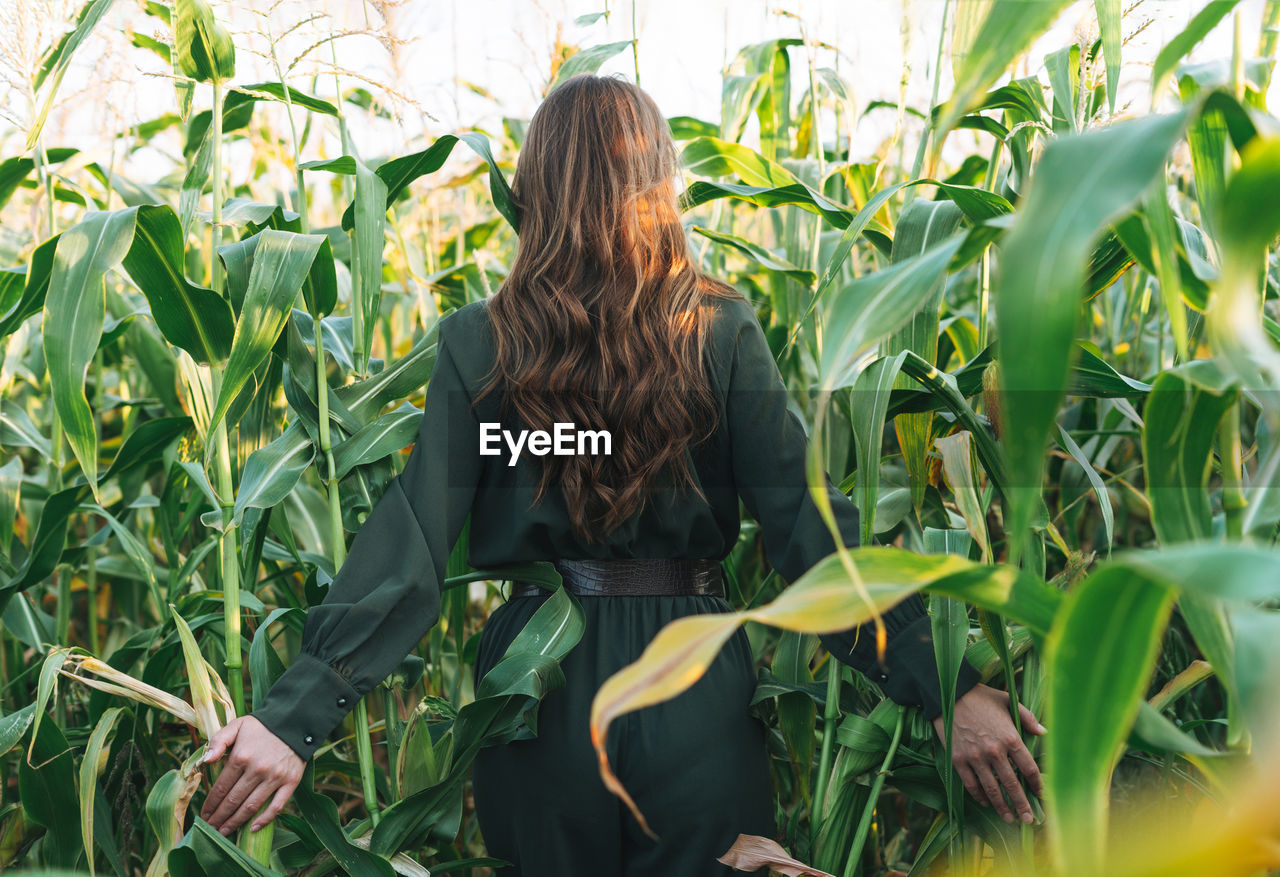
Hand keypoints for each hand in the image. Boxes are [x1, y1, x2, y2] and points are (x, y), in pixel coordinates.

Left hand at [199, 716, 305, 835]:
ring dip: (235, 822)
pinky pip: (276, 806)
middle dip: (219, 817)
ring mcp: (275, 777)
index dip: (211, 804)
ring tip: (224, 832)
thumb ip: (218, 740)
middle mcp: (257, 770)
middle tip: (210, 829)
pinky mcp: (291, 782)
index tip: (203, 815)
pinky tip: (252, 828)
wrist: (296, 720)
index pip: (221, 787)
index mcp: (241, 756)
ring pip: (251, 807)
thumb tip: (205, 760)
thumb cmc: (263, 725)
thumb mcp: (237, 725)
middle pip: (233, 801)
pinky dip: (264, 820)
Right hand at [932, 683, 1045, 824]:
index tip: (1042, 795)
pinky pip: (971, 784)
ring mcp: (975, 757)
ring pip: (992, 789)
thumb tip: (1044, 732)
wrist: (948, 693)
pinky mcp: (958, 760)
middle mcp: (995, 751)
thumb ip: (1028, 718)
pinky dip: (979, 796)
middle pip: (1013, 785)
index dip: (1038, 785)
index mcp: (1010, 737)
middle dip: (1023, 805)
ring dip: (1002, 807)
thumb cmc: (981, 696)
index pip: (1029, 769)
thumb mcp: (1008, 700)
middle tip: (1029, 820)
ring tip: (1010, 819)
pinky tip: (986, 803)